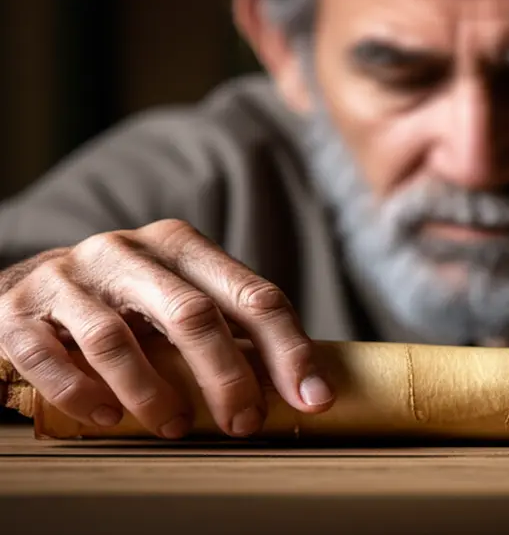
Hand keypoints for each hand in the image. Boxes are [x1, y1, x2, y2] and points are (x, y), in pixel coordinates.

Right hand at [0, 219, 333, 437]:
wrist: (29, 287)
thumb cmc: (128, 303)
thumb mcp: (180, 296)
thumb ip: (230, 326)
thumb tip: (303, 385)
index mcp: (181, 245)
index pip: (252, 296)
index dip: (289, 351)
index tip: (314, 399)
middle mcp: (127, 251)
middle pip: (193, 315)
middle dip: (228, 378)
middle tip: (244, 424)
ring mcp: (69, 277)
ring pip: (118, 340)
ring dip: (154, 395)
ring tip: (177, 428)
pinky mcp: (18, 311)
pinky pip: (51, 357)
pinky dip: (83, 393)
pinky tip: (109, 418)